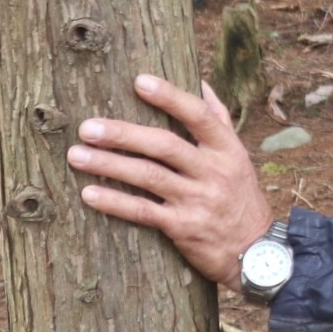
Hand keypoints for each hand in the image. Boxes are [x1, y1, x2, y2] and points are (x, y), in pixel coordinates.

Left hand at [69, 74, 274, 287]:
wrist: (256, 250)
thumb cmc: (239, 196)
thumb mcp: (237, 156)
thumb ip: (218, 120)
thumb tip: (200, 82)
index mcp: (227, 149)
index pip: (199, 116)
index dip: (170, 97)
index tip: (139, 81)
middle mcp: (213, 172)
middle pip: (165, 146)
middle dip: (123, 134)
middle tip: (87, 127)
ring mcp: (197, 200)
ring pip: (148, 177)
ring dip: (110, 165)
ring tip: (76, 156)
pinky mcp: (183, 227)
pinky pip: (143, 212)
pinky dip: (115, 202)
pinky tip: (89, 193)